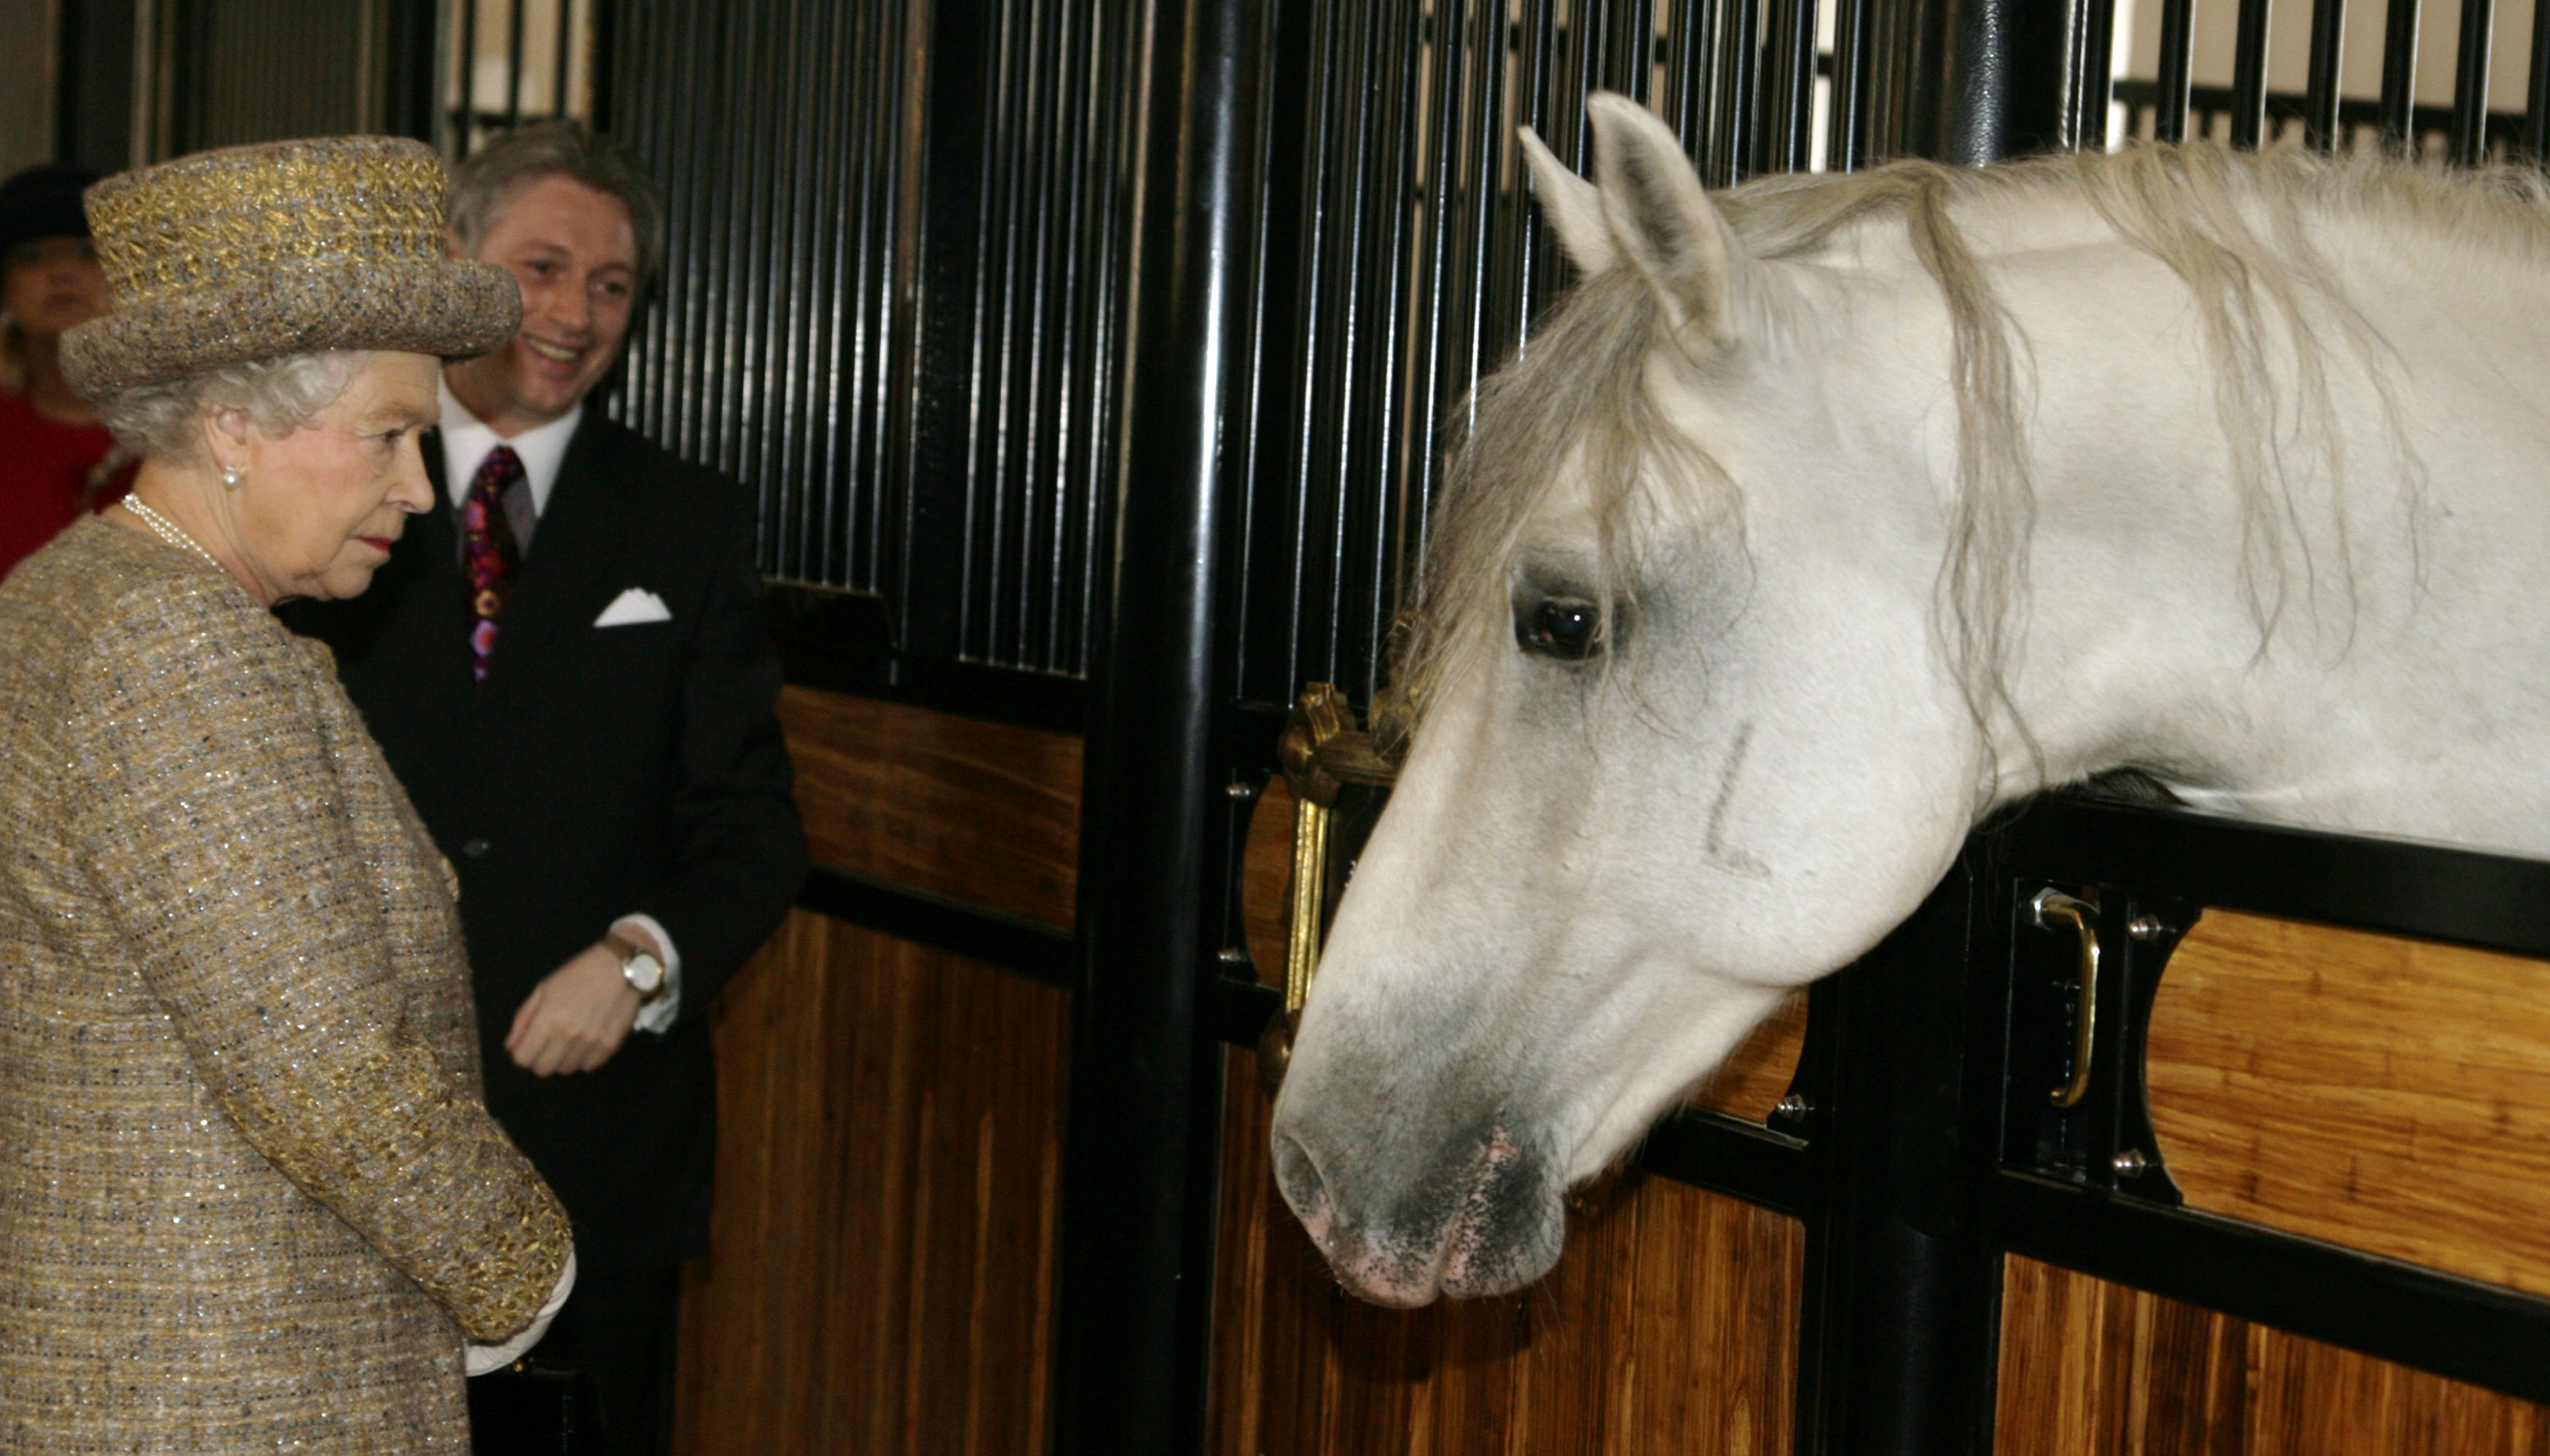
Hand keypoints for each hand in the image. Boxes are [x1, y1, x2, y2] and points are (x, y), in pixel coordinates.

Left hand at [505, 940, 644, 1075]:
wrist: (621, 967)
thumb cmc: (578, 973)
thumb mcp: (543, 989)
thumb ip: (524, 1018)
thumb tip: (511, 1047)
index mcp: (547, 1019)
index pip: (523, 1058)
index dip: (522, 1053)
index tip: (528, 1045)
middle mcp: (568, 1035)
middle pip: (543, 1070)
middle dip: (540, 1059)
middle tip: (548, 1044)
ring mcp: (590, 1043)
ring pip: (567, 1069)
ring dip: (564, 1059)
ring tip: (570, 1040)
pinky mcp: (610, 1045)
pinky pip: (589, 1066)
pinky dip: (585, 1058)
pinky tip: (587, 1042)